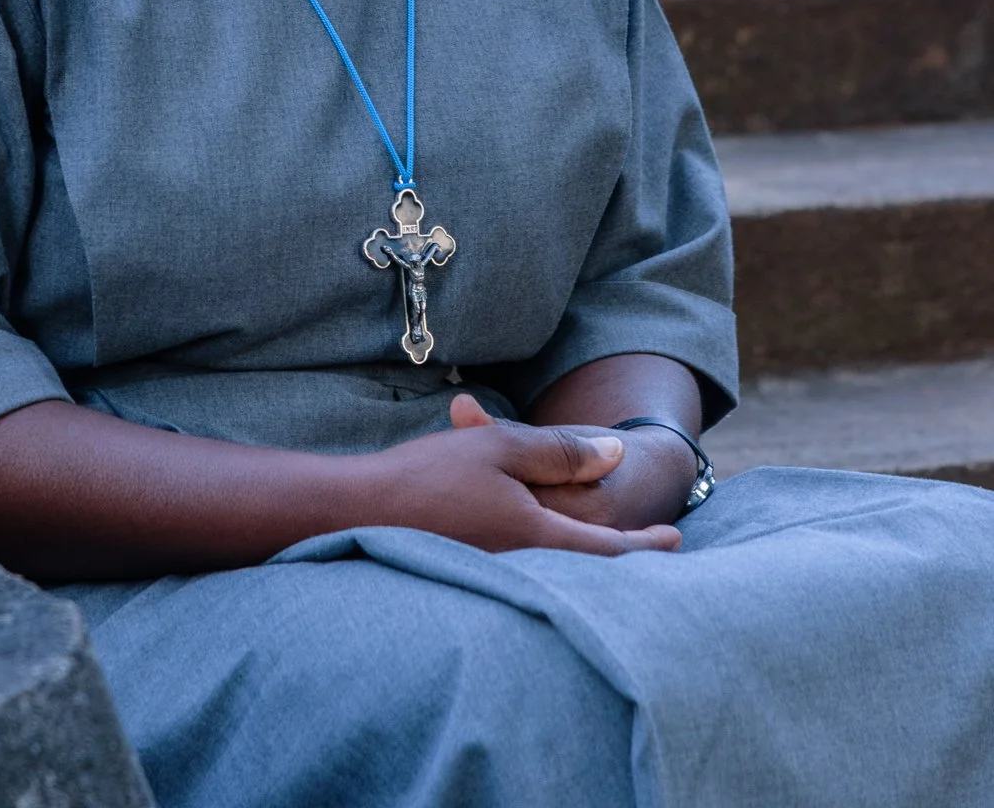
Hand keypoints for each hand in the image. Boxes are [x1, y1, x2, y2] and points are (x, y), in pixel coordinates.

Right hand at [352, 396, 681, 556]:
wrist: (354, 515)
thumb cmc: (427, 479)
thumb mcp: (500, 449)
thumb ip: (560, 452)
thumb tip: (616, 454)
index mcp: (538, 536)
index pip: (610, 549)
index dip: (647, 544)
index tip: (675, 539)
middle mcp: (524, 568)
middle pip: (587, 568)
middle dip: (620, 557)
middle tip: (651, 548)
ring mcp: (497, 578)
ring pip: (555, 570)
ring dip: (581, 558)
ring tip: (602, 545)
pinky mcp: (470, 578)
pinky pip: (525, 571)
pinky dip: (545, 558)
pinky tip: (532, 542)